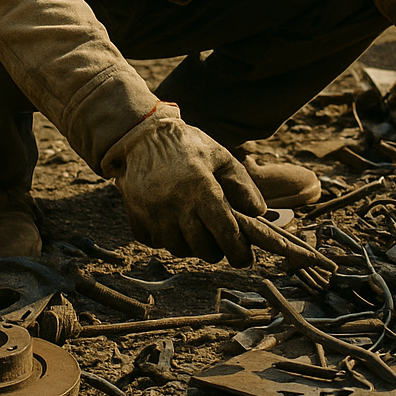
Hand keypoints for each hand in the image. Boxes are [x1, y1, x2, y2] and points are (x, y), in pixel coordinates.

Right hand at [108, 104, 265, 265]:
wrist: (145, 136)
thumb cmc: (189, 146)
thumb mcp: (221, 157)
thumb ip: (242, 184)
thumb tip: (259, 212)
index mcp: (201, 188)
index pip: (225, 232)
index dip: (238, 251)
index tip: (244, 259)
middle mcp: (176, 204)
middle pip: (202, 248)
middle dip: (215, 250)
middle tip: (219, 241)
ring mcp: (153, 213)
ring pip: (178, 249)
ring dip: (191, 245)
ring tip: (196, 229)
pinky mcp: (136, 217)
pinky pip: (156, 243)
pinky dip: (167, 239)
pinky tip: (172, 222)